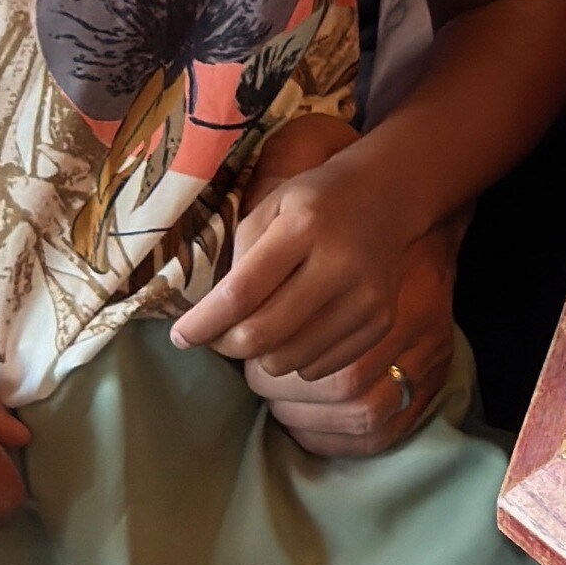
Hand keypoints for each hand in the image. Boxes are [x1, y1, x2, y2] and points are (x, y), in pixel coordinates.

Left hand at [173, 132, 420, 387]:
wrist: (386, 196)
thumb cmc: (313, 202)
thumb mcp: (268, 209)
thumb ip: (239, 262)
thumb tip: (211, 322)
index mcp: (302, 227)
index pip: (241, 293)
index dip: (204, 323)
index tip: (179, 337)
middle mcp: (339, 264)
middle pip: (263, 336)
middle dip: (226, 344)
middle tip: (218, 335)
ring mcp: (366, 297)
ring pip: (289, 360)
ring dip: (262, 355)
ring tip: (261, 328)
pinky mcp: (381, 321)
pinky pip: (319, 368)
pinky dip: (296, 360)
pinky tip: (297, 331)